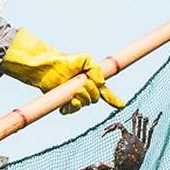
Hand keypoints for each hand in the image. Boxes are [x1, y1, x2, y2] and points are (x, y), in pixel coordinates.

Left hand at [0, 28, 124, 113]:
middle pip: (95, 99)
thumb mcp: (86, 59)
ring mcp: (74, 98)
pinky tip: (71, 100)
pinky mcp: (63, 103)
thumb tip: (101, 83)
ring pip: (85, 104)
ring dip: (83, 98)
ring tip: (75, 90)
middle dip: (92, 92)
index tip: (121, 105)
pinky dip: (73, 106)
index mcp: (92, 81)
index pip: (105, 92)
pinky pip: (71, 110)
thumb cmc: (66, 61)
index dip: (114, 99)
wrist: (48, 66)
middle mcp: (84, 91)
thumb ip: (97, 69)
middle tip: (82, 83)